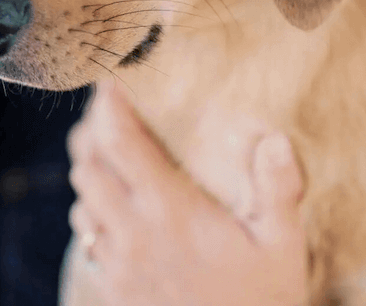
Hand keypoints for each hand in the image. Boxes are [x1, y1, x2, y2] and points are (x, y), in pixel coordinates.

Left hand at [66, 79, 307, 305]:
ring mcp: (118, 266)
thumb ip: (278, 189)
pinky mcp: (114, 290)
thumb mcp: (284, 247)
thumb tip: (274, 139)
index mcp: (172, 214)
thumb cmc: (263, 304)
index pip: (121, 145)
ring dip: (89, 173)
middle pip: (86, 167)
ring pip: (81, 202)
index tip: (110, 82)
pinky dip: (92, 213)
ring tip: (109, 154)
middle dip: (91, 134)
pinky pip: (87, 239)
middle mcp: (134, 236)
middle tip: (108, 113)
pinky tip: (116, 209)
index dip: (107, 107)